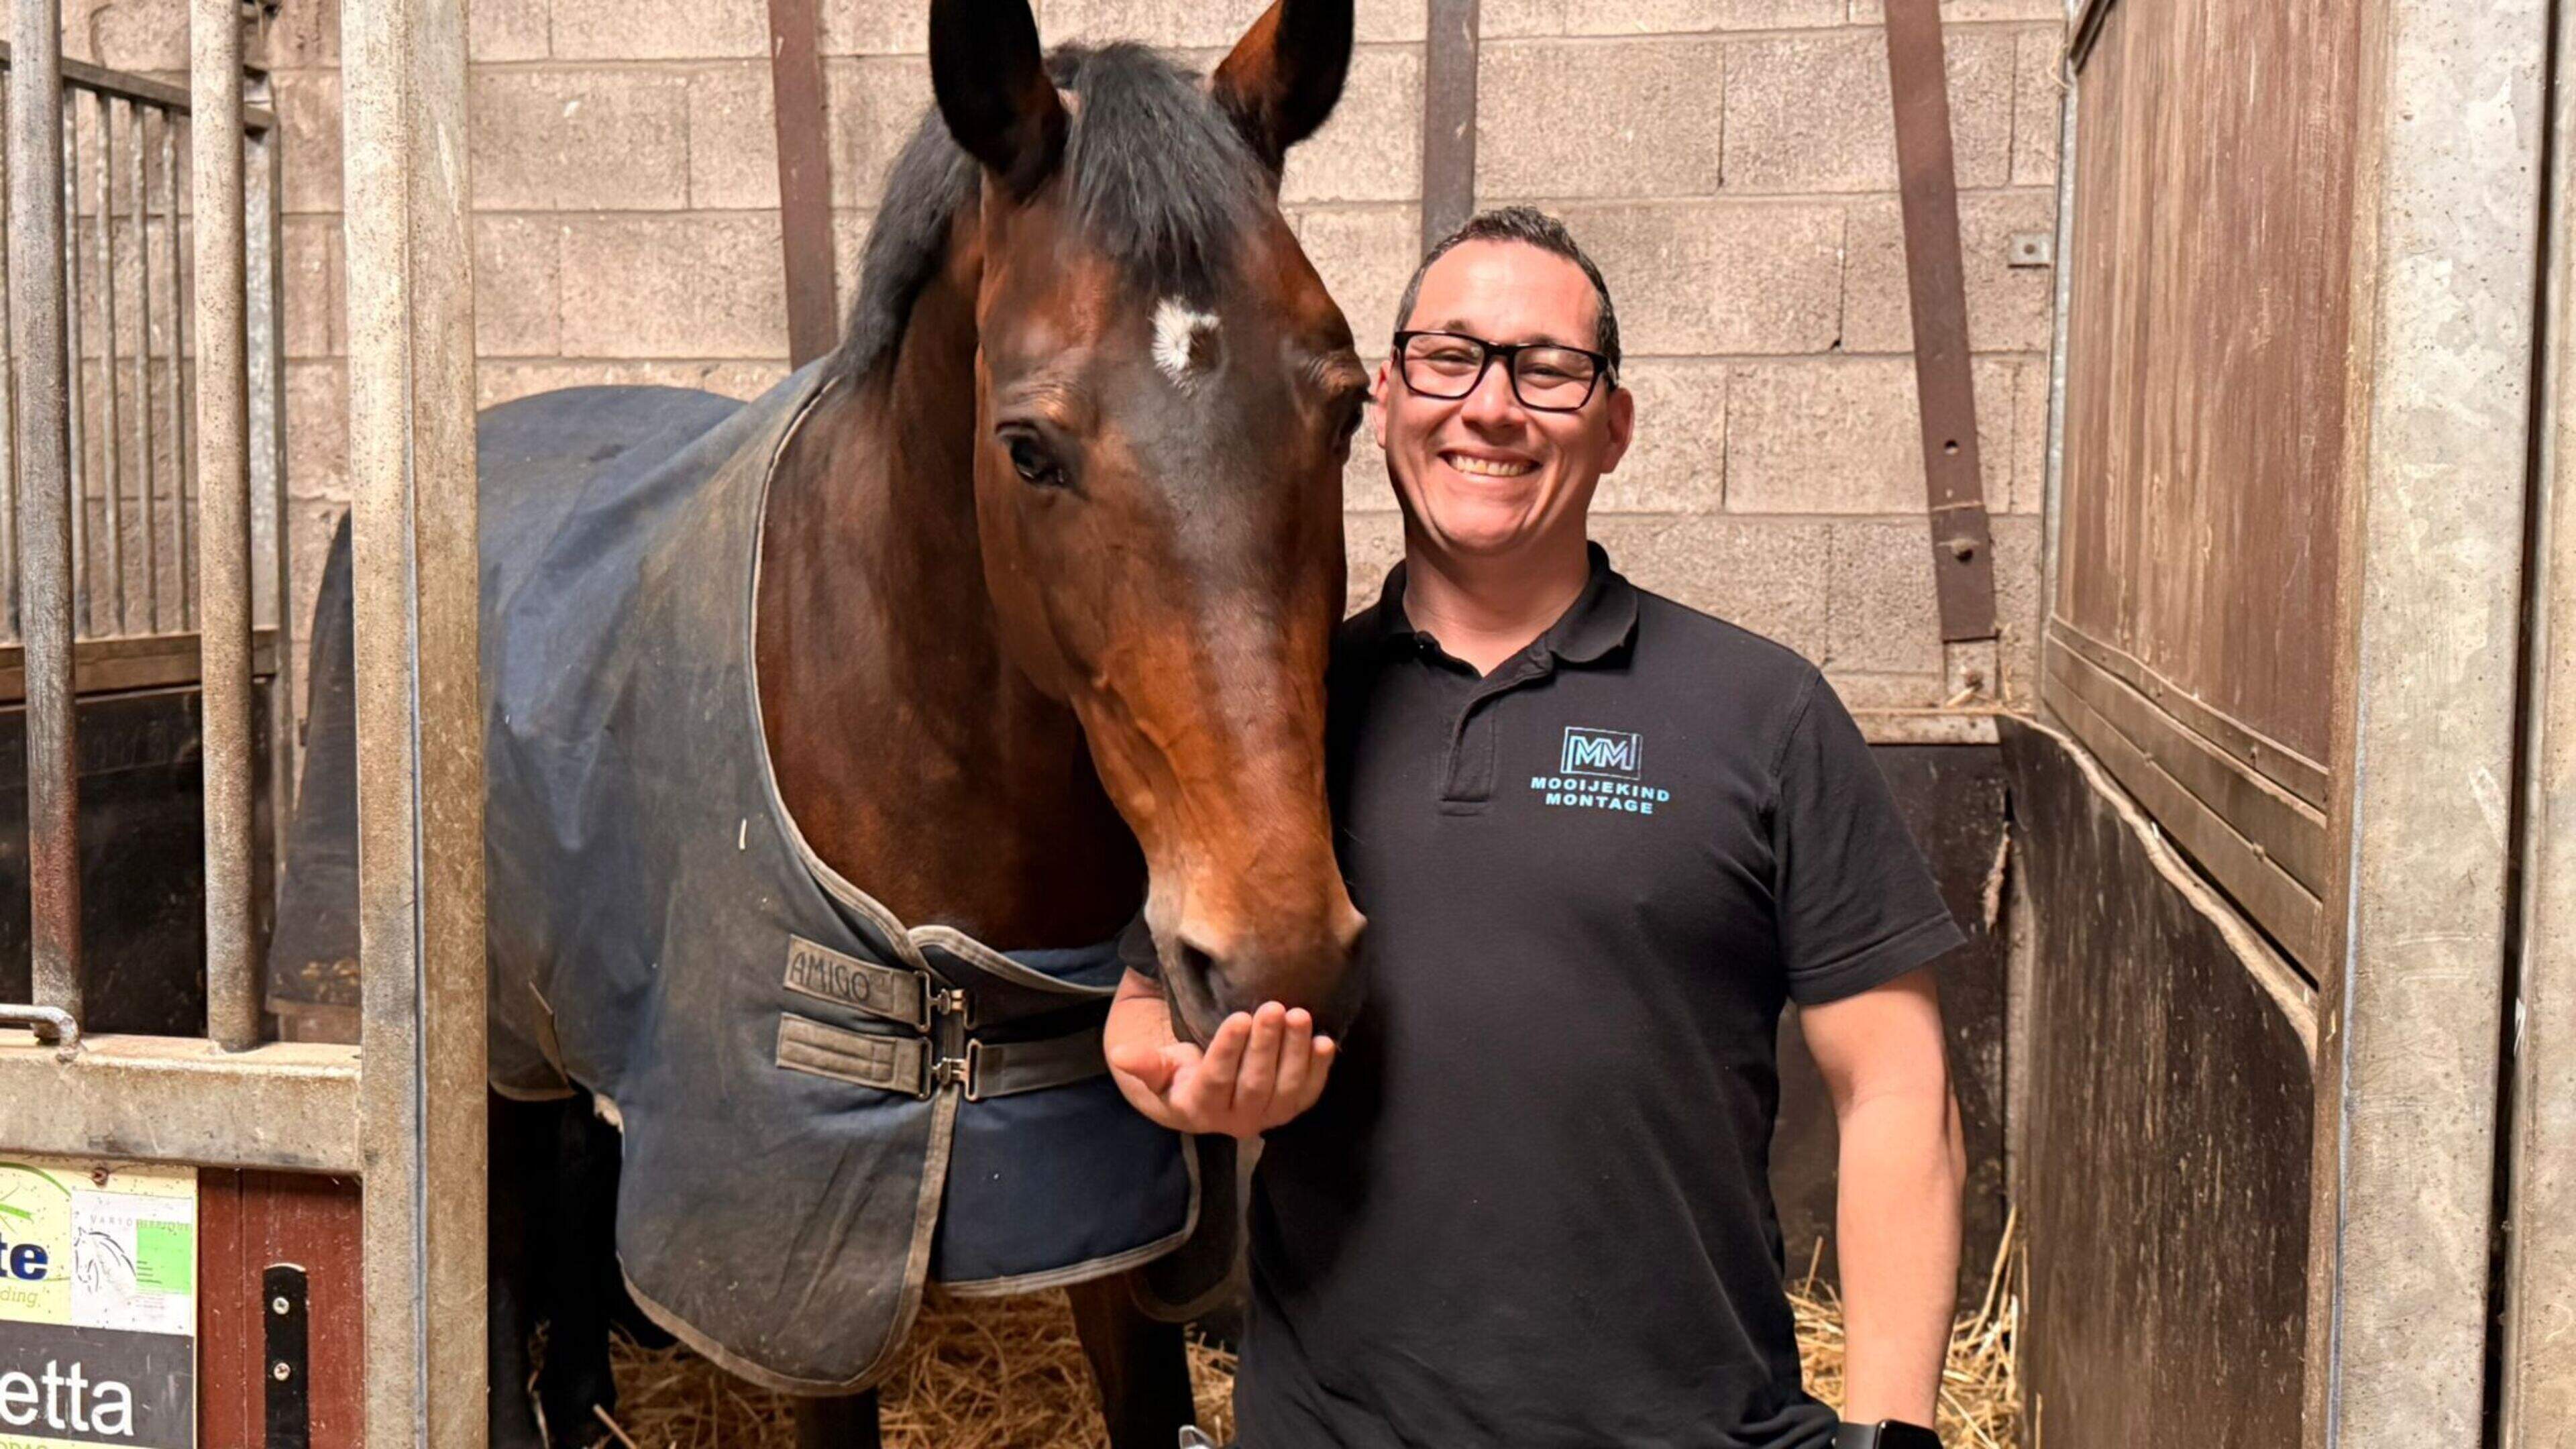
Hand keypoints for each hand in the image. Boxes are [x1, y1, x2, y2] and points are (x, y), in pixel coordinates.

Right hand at [1106, 1000, 1335, 1138]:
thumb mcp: (1160, 1069)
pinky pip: (1310, 1091)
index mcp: (1202, 1107)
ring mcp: (1270, 1115)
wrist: (1210, 1101)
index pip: (1217, 1079)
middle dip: (1266, 1045)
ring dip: (1295, 1051)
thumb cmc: (1181, 1075)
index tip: (1237, 1017)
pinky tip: (1324, 1041)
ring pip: (1287, 1088)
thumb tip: (1121, 1055)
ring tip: (1298, 1014)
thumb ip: (1145, 1063)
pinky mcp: (1293, 1107)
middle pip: (1256, 1083)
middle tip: (1272, 1007)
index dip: (1228, 1050)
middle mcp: (1238, 1120)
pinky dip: (1319, 1069)